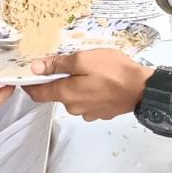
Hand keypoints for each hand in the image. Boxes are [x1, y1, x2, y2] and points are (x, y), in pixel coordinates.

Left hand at [24, 49, 152, 120]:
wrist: (143, 88)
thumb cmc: (113, 71)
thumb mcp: (83, 59)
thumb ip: (58, 64)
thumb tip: (35, 67)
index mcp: (66, 94)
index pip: (37, 94)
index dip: (30, 84)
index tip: (28, 73)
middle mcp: (73, 108)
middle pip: (56, 94)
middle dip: (57, 80)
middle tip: (68, 63)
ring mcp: (88, 113)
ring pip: (73, 97)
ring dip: (75, 85)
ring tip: (88, 71)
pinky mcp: (101, 113)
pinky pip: (87, 101)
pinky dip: (88, 91)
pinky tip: (100, 82)